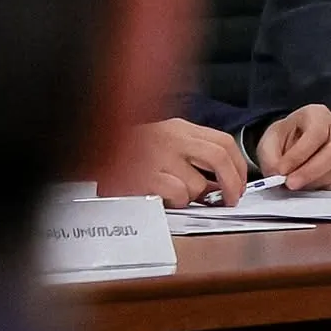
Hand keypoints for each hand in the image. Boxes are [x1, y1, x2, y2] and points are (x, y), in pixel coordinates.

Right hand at [115, 118, 246, 207]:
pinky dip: (176, 202)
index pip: (224, 142)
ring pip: (197, 185)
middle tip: (231, 200)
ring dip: (192, 197)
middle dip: (232, 183)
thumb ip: (192, 156)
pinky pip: (177, 195)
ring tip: (174, 194)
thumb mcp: (164, 142)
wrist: (90, 147)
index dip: (239, 167)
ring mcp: (158, 157)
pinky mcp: (145, 176)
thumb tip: (221, 183)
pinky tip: (163, 198)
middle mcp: (172, 138)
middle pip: (219, 158)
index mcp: (180, 128)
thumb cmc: (129, 151)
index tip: (240, 184)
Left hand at [256, 103, 330, 190]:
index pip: (316, 132)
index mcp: (318, 114)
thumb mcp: (269, 144)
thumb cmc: (284, 142)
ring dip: (315, 182)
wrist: (293, 149)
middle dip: (311, 171)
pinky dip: (327, 190)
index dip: (299, 154)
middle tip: (290, 184)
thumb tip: (278, 173)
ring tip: (297, 184)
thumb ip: (270, 157)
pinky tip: (312, 186)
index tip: (282, 170)